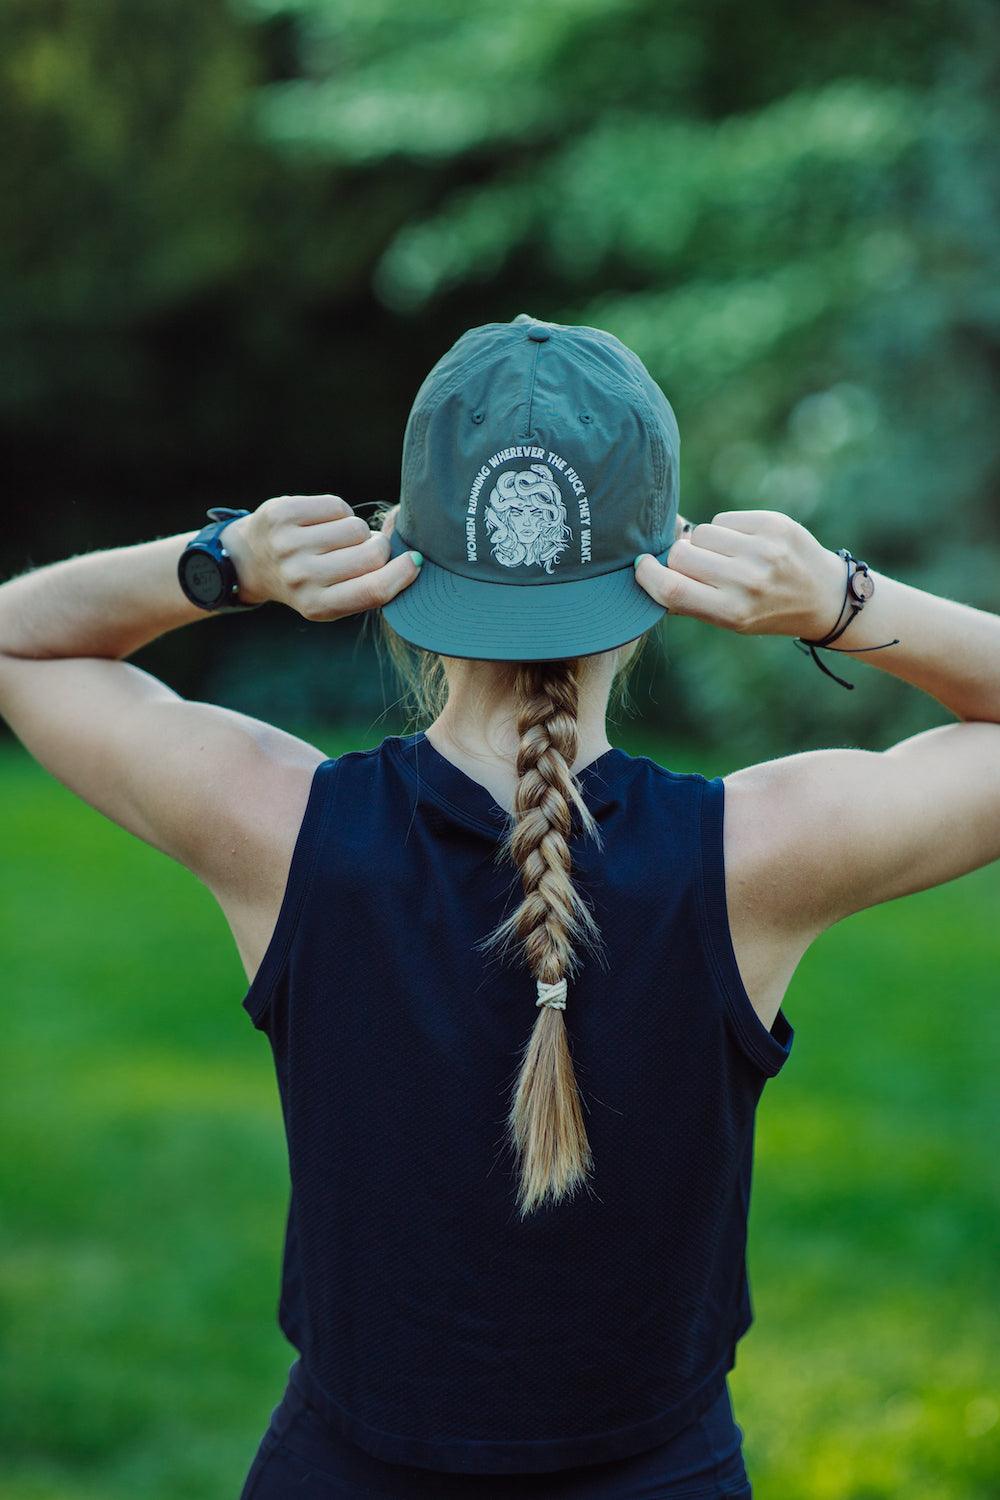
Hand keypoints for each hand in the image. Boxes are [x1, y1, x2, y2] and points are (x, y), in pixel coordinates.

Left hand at [222, 496, 419, 620]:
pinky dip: (337, 513)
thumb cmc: (307, 581)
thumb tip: (412, 547)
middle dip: (378, 549)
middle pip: (372, 554)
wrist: (251, 562)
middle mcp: (302, 577)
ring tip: (336, 540)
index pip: (374, 590)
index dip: (402, 573)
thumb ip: (372, 580)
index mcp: (318, 606)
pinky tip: (322, 524)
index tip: (414, 561)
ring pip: (357, 527)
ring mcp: (289, 545)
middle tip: (362, 552)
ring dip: (356, 531)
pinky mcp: (282, 514)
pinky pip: (337, 505)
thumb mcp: (334, 596)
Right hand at [635, 509, 847, 638]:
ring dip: (705, 543)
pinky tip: (745, 544)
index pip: (672, 589)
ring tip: (727, 556)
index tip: (642, 567)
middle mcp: (748, 581)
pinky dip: (727, 530)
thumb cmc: (766, 610)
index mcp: (732, 612)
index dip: (648, 575)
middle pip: (681, 554)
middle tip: (697, 566)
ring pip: (702, 532)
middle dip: (680, 557)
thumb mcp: (729, 620)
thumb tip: (647, 568)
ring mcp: (764, 550)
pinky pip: (725, 518)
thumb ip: (689, 599)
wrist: (825, 597)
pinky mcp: (775, 525)